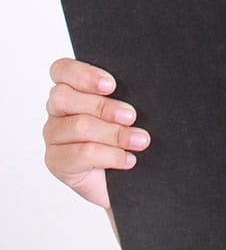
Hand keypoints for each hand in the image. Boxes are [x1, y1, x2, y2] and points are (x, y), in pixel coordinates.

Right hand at [43, 58, 149, 208]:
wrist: (123, 179)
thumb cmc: (127, 136)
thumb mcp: (128, 111)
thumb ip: (127, 95)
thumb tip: (147, 86)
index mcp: (72, 88)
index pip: (62, 70)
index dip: (83, 74)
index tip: (111, 85)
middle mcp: (58, 110)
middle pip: (65, 97)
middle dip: (104, 106)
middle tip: (132, 116)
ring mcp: (54, 136)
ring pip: (78, 126)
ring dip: (115, 133)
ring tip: (140, 140)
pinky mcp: (57, 161)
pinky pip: (81, 153)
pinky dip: (110, 155)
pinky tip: (128, 159)